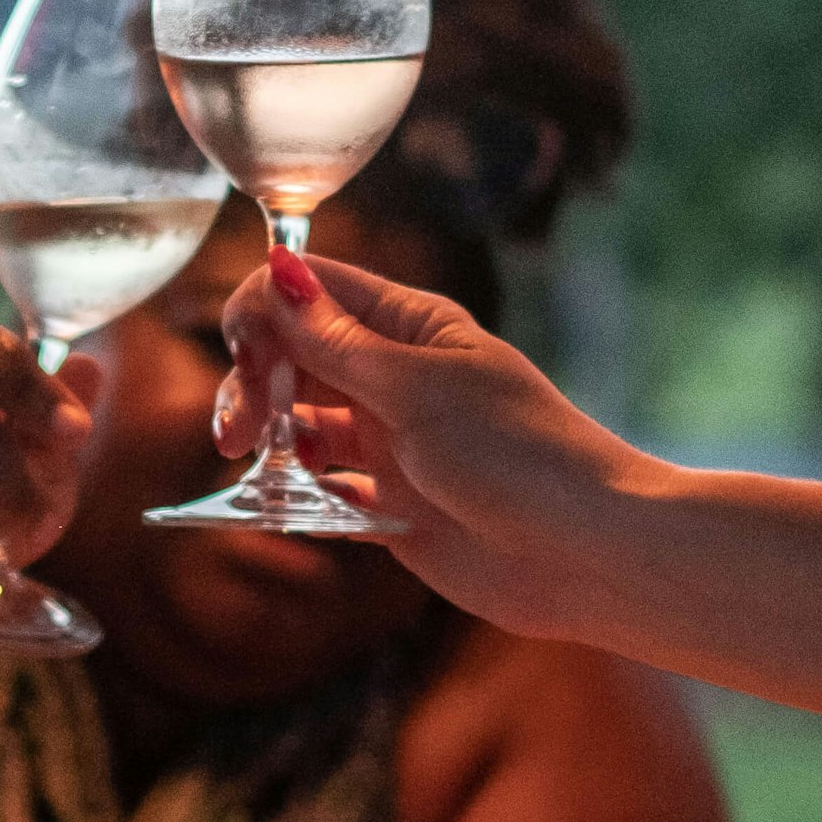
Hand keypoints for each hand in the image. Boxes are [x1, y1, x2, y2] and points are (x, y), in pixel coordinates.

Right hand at [217, 249, 654, 637]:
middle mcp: (394, 378)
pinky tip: (280, 503)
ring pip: (300, 426)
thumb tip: (277, 270)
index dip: (264, 311)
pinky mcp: (391, 508)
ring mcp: (391, 444)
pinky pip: (323, 493)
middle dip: (253, 383)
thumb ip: (337, 342)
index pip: (312, 290)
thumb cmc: (516, 451)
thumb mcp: (416, 387)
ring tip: (251, 463)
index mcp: (409, 327)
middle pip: (294, 357)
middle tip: (238, 432)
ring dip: (267, 437)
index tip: (244, 356)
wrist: (582, 552)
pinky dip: (294, 495)